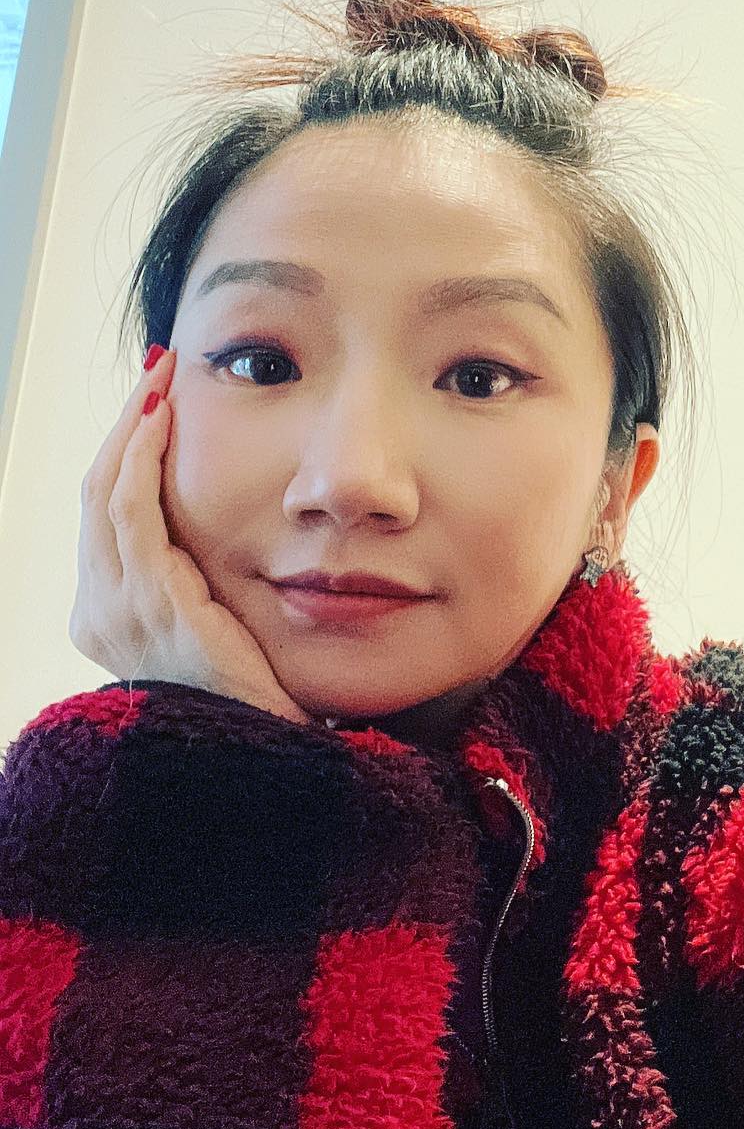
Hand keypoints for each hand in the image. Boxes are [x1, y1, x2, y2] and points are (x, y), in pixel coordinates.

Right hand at [70, 346, 311, 724]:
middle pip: (95, 493)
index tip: (156, 402)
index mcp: (110, 617)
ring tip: (161, 376)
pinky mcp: (153, 605)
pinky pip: (132, 514)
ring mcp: (118, 611)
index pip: (105, 516)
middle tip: (158, 368)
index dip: (124, 452)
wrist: (264, 760)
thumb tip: (227, 533)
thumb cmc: (255, 699)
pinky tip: (164, 418)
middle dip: (126, 424)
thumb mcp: (218, 630)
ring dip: (133, 426)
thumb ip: (206, 584)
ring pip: (105, 492)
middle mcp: (101, 613)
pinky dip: (141, 457)